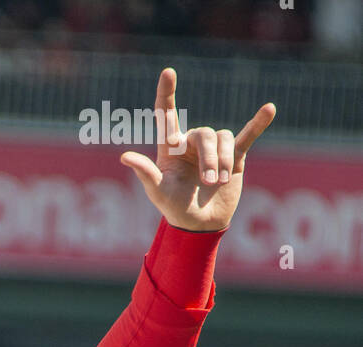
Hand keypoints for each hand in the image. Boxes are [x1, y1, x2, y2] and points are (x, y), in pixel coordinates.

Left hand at [120, 68, 275, 231]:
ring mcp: (214, 148)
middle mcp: (192, 142)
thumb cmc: (175, 208)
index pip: (167, 115)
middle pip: (205, 135)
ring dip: (224, 161)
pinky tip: (269, 109)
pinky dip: (258, 124)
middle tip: (209, 183)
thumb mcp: (158, 193)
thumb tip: (125, 156)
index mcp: (171, 147)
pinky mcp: (235, 156)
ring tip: (220, 183)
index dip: (167, 93)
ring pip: (224, 138)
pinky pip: (247, 135)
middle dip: (210, 159)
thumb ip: (145, 173)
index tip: (168, 72)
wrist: (200, 225)